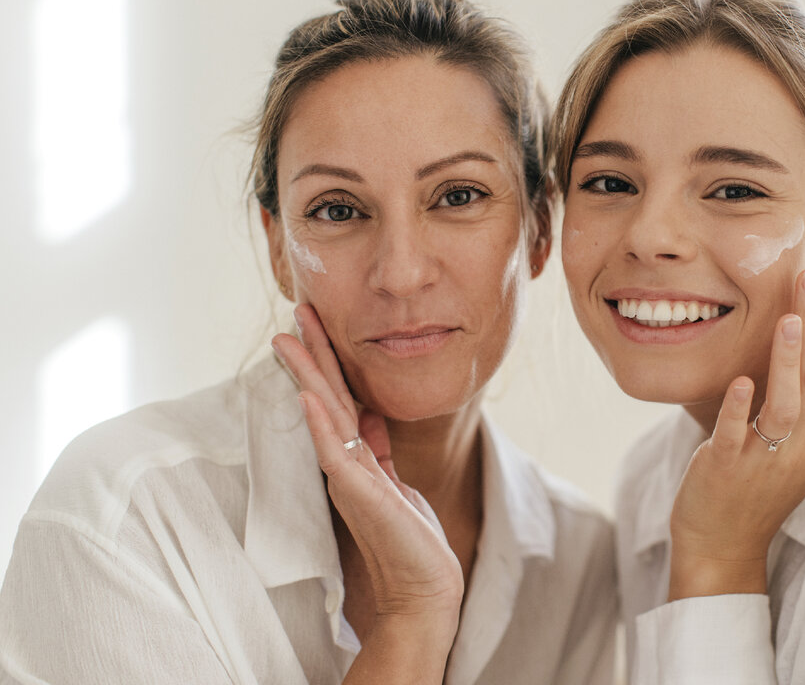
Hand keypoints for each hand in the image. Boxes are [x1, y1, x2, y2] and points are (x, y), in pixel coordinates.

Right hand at [271, 306, 463, 634]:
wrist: (423, 584)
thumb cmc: (408, 536)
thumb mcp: (395, 478)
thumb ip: (377, 446)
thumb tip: (370, 412)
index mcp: (355, 455)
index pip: (337, 397)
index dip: (327, 360)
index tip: (315, 323)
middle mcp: (345, 461)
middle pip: (325, 396)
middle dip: (312, 352)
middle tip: (298, 310)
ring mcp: (348, 475)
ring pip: (324, 413)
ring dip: (309, 374)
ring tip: (291, 337)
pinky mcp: (357, 491)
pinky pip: (334, 448)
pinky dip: (321, 420)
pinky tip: (309, 393)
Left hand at [668, 270, 804, 599]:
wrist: (722, 547)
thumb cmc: (755, 490)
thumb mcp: (794, 450)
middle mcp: (799, 449)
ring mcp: (764, 460)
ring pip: (785, 407)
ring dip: (787, 361)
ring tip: (789, 319)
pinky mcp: (726, 469)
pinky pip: (735, 436)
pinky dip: (739, 409)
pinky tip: (741, 381)